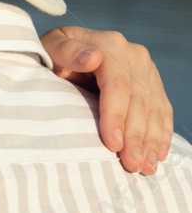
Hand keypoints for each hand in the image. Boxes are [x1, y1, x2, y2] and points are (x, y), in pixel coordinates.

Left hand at [41, 26, 172, 174]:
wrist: (66, 50)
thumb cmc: (52, 54)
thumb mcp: (51, 47)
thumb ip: (67, 51)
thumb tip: (92, 58)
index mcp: (110, 45)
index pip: (118, 85)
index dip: (116, 116)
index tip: (112, 145)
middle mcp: (135, 56)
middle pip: (139, 100)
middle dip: (136, 136)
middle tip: (133, 165)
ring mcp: (147, 70)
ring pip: (154, 108)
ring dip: (152, 140)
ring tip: (146, 167)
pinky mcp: (153, 83)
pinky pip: (162, 110)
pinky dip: (161, 134)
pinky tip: (158, 154)